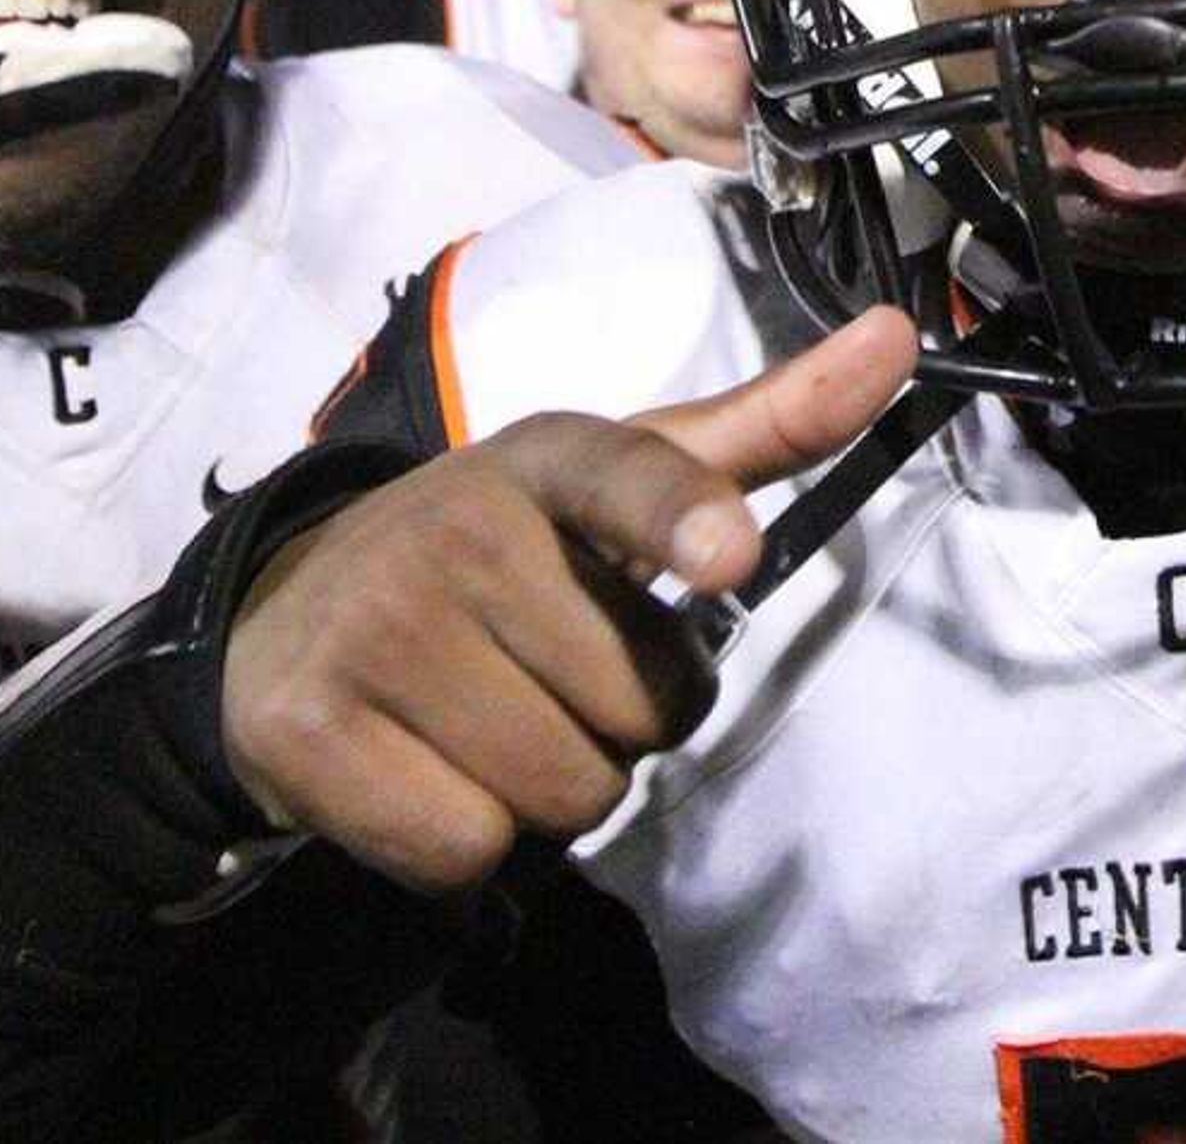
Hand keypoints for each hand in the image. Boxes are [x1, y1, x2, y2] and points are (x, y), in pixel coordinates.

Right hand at [218, 311, 915, 891]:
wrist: (285, 618)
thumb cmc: (498, 555)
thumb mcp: (619, 482)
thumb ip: (766, 427)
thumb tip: (900, 338)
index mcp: (546, 456)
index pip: (629, 476)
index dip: (681, 518)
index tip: (728, 553)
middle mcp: (457, 523)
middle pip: (641, 706)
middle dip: (614, 720)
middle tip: (540, 673)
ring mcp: (374, 623)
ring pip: (565, 791)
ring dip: (544, 791)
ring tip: (484, 721)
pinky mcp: (307, 728)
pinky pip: (465, 848)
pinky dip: (460, 842)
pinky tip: (422, 770)